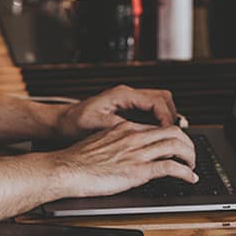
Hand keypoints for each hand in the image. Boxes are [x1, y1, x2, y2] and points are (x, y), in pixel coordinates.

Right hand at [46, 121, 197, 198]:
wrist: (66, 169)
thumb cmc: (76, 160)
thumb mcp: (99, 143)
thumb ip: (115, 143)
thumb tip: (123, 151)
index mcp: (124, 129)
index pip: (157, 127)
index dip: (172, 136)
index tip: (177, 145)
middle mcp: (134, 137)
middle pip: (173, 131)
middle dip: (188, 143)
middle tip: (190, 155)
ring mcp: (137, 153)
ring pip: (177, 145)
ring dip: (190, 157)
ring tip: (193, 166)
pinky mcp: (138, 171)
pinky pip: (171, 168)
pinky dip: (186, 173)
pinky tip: (190, 178)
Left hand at [56, 85, 176, 140]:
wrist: (60, 124)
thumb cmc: (73, 124)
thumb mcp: (95, 126)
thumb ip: (118, 127)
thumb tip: (139, 132)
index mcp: (122, 95)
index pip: (157, 101)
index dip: (167, 118)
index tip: (171, 134)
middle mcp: (128, 95)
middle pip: (164, 99)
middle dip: (172, 117)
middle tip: (175, 137)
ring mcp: (128, 102)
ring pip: (159, 105)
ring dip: (166, 120)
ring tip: (168, 139)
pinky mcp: (127, 111)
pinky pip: (150, 113)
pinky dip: (157, 124)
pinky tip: (156, 139)